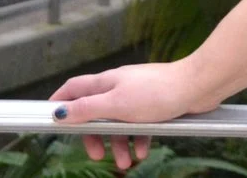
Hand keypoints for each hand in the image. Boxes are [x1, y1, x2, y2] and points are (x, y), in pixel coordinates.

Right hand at [50, 60, 219, 168]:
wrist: (196, 87)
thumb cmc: (157, 92)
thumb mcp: (116, 105)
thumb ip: (87, 109)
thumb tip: (59, 111)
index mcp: (106, 83)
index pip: (74, 89)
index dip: (60, 102)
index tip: (50, 118)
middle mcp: (119, 87)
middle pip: (95, 113)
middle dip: (94, 136)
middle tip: (96, 154)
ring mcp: (136, 96)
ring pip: (118, 124)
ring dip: (119, 144)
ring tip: (125, 162)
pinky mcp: (153, 106)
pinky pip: (139, 126)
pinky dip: (138, 140)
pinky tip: (143, 152)